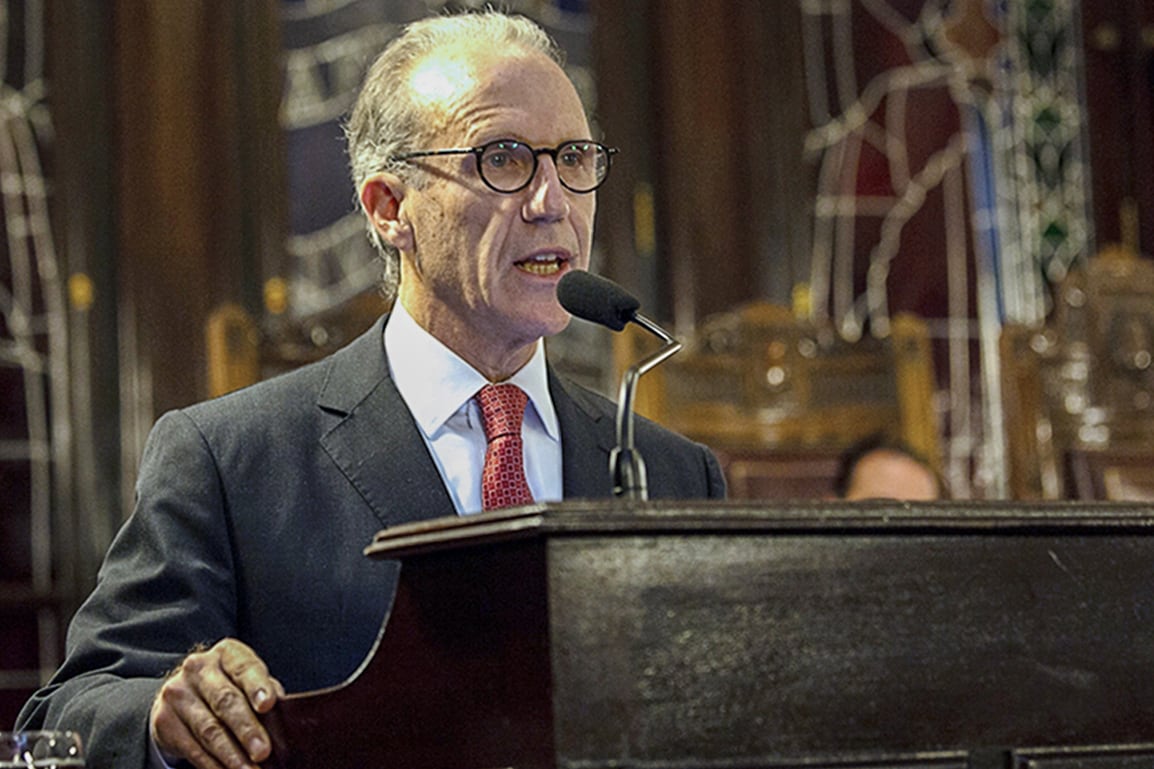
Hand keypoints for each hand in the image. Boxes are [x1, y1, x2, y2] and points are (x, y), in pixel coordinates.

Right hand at [150, 638, 285, 768]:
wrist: (182, 694)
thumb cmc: (229, 687)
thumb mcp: (248, 682)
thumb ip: (267, 694)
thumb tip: (288, 720)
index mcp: (227, 654)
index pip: (244, 668)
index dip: (257, 686)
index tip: (268, 704)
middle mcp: (198, 668)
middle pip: (225, 700)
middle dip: (246, 729)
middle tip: (263, 751)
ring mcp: (178, 693)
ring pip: (209, 729)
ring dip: (231, 756)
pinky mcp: (165, 720)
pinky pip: (193, 748)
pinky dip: (213, 765)